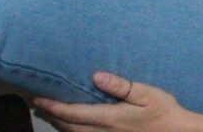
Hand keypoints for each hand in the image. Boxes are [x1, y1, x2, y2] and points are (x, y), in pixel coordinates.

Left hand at [33, 72, 202, 131]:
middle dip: (51, 114)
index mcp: (110, 117)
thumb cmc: (163, 110)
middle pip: (68, 126)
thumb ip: (121, 86)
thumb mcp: (146, 93)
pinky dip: (72, 130)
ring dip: (59, 123)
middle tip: (38, 102)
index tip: (39, 97)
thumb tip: (96, 76)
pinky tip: (72, 124)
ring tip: (49, 111)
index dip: (53, 106)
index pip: (73, 112)